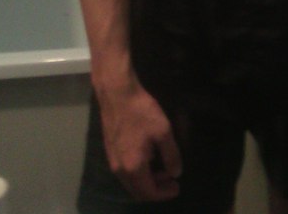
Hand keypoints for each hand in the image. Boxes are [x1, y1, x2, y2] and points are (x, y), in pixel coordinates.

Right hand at [99, 82, 181, 201]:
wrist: (117, 94)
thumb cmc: (142, 112)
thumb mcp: (163, 131)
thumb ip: (171, 155)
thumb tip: (176, 173)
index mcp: (133, 168)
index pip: (149, 192)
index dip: (164, 193)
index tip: (177, 186)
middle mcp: (120, 170)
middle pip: (138, 192)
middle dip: (156, 190)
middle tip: (171, 180)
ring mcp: (112, 161)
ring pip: (130, 182)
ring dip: (147, 181)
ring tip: (163, 170)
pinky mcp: (110, 151)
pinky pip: (125, 172)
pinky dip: (138, 173)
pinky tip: (149, 159)